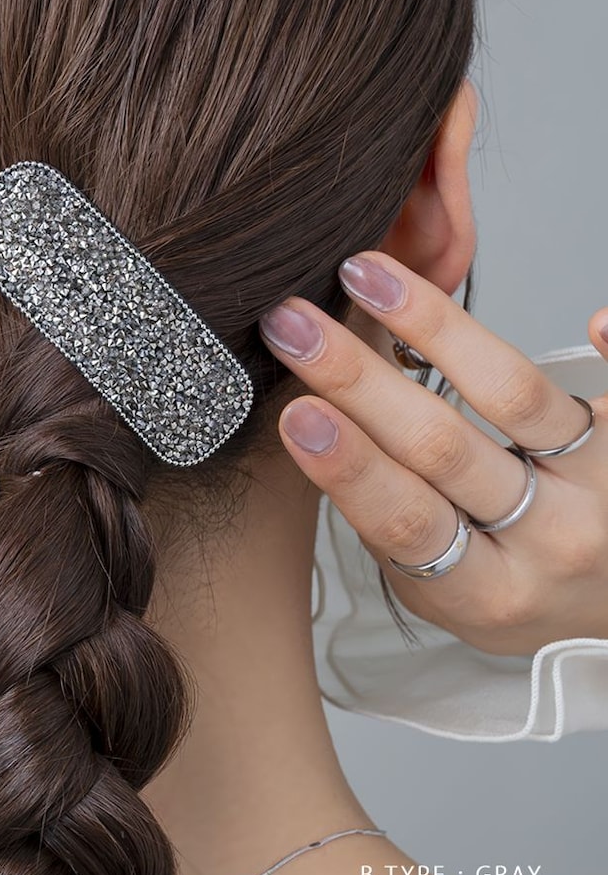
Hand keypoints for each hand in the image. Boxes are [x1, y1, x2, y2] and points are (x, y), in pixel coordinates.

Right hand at [259, 250, 607, 656]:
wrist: (604, 600)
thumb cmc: (507, 583)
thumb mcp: (440, 582)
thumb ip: (392, 518)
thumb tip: (318, 419)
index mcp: (483, 592)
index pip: (407, 522)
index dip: (350, 468)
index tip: (297, 413)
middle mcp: (551, 541)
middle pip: (445, 448)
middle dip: (358, 380)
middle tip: (297, 326)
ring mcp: (601, 488)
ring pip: (515, 395)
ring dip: (431, 326)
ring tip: (369, 275)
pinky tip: (594, 318)